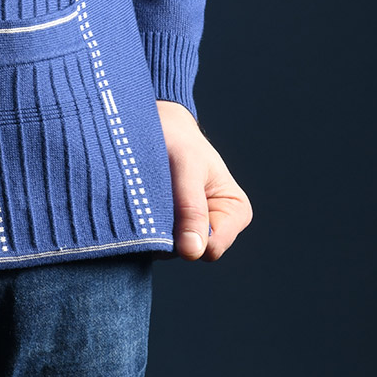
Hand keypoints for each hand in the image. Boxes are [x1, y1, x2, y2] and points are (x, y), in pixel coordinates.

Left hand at [156, 99, 252, 260]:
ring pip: (169, 247)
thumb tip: (193, 252)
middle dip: (170, 230)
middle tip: (156, 195)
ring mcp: (189, 227)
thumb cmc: (178, 139)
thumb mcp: (187, 168)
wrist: (156, 124)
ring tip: (149, 192)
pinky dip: (145, 222)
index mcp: (234, 212)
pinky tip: (141, 199)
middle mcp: (216, 225)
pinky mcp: (167, 225)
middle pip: (189, 251)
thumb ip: (191, 209)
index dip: (189, 234)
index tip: (171, 205)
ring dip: (154, 224)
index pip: (211, 247)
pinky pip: (154, 238)